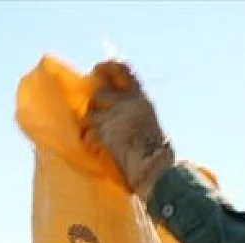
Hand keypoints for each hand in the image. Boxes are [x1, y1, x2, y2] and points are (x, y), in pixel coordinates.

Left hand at [84, 61, 174, 200]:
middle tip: (95, 118)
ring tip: (93, 137)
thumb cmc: (157, 157)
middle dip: (94, 107)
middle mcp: (127, 105)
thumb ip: (133, 116)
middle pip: (99, 95)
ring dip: (89, 126)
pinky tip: (94, 149)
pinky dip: (88, 142)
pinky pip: (88, 134)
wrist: (157, 172)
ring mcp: (115, 119)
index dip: (108, 68)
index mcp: (142, 101)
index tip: (97, 69)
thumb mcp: (149, 127)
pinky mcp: (104, 135)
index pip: (123, 73)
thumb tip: (114, 113)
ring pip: (89, 114)